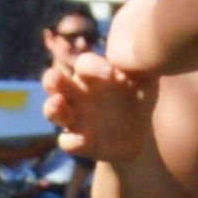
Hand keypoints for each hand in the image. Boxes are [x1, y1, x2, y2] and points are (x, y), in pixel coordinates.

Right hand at [42, 51, 159, 165]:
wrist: (140, 133)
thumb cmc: (138, 97)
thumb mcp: (145, 81)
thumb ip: (143, 68)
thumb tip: (146, 55)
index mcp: (91, 76)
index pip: (83, 64)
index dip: (93, 66)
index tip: (113, 74)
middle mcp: (77, 94)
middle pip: (53, 82)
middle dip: (52, 79)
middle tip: (58, 79)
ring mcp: (74, 118)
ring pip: (51, 110)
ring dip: (52, 107)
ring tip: (59, 105)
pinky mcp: (79, 142)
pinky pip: (66, 141)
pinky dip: (71, 141)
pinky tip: (83, 140)